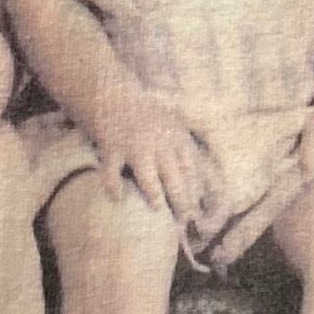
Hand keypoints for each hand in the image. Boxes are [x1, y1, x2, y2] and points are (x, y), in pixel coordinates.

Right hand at [90, 86, 214, 229]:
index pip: (192, 169)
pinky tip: (117, 198)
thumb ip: (185, 149)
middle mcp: (158, 143)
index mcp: (176, 137)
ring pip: (149, 179)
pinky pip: (112, 173)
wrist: (113, 93)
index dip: (196, 190)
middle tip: (184, 220)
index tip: (198, 209)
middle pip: (175, 179)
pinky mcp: (112, 148)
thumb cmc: (146, 115)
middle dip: (182, 202)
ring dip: (156, 197)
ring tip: (158, 209)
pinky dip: (114, 187)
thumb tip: (202, 182)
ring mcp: (135, 146)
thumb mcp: (172, 124)